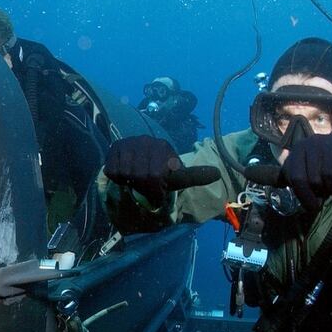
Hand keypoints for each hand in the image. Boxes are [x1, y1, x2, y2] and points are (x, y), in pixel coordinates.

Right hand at [103, 136, 218, 205]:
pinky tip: (124, 173)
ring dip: (129, 182)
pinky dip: (117, 178)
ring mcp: (130, 142)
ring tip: (134, 179)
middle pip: (140, 176)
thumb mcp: (178, 177)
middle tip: (144, 187)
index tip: (158, 191)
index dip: (155, 191)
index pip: (155, 177)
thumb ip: (194, 176)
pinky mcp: (116, 146)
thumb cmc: (161, 173)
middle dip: (142, 188)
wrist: (139, 165)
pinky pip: (113, 170)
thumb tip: (218, 174)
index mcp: (164, 148)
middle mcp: (147, 141)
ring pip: (126, 174)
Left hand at [281, 134, 331, 211]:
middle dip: (323, 192)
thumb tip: (266, 182)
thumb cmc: (323, 167)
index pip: (297, 178)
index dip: (305, 197)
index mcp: (297, 151)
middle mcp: (311, 143)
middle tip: (331, 196)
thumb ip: (289, 179)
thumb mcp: (302, 171)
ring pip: (330, 175)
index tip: (314, 207)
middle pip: (314, 179)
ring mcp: (330, 142)